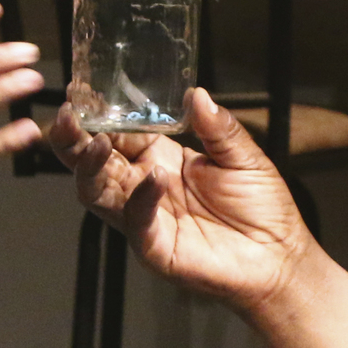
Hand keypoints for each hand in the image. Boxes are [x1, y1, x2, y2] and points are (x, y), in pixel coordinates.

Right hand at [50, 88, 314, 314]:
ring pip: (98, 192)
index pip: (119, 134)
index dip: (101, 115)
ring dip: (91, 166)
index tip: (84, 91)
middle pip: (94, 162)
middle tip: (67, 114)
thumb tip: (195, 93)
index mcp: (160, 159)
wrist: (280, 256)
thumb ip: (218, 128)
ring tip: (95, 141)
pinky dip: (140, 198)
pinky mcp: (155, 247)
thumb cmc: (262, 208)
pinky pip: (136, 222)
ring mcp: (144, 218)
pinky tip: (152, 176)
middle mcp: (143, 187)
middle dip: (75, 139)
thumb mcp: (244, 158)